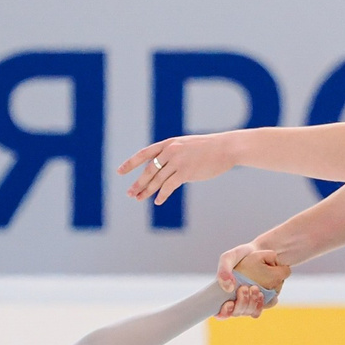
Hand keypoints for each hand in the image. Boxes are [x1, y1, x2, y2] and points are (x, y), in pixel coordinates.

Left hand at [119, 130, 239, 204]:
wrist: (226, 148)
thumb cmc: (208, 148)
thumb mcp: (186, 145)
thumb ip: (172, 153)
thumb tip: (161, 168)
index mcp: (169, 143)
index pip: (144, 154)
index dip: (130, 163)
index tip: (119, 171)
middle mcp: (170, 151)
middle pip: (148, 170)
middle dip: (138, 183)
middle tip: (129, 193)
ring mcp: (178, 162)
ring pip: (157, 180)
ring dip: (147, 191)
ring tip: (139, 198)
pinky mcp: (186, 172)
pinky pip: (169, 186)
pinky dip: (162, 195)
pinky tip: (157, 201)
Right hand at [215, 245, 289, 316]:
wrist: (262, 250)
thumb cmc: (242, 255)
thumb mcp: (229, 257)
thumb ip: (223, 269)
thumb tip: (228, 287)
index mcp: (225, 294)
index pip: (222, 313)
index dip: (224, 313)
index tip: (229, 304)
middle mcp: (238, 300)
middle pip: (238, 312)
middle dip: (242, 303)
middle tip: (244, 288)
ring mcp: (252, 301)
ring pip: (252, 312)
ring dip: (254, 303)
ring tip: (255, 289)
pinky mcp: (266, 298)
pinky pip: (266, 306)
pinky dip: (266, 301)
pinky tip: (264, 293)